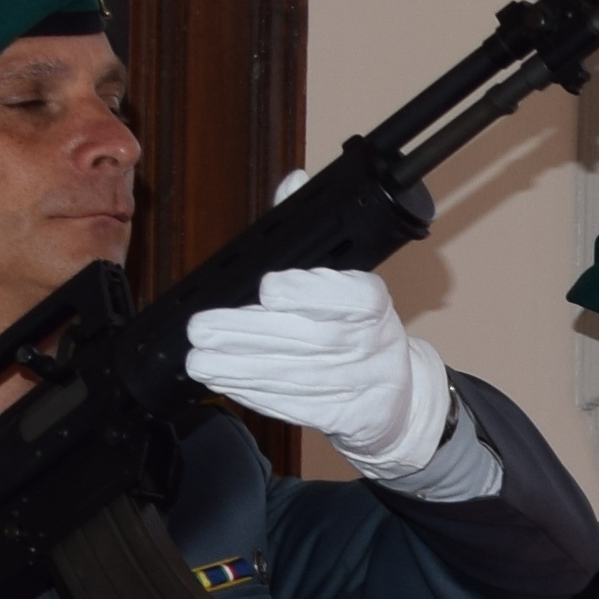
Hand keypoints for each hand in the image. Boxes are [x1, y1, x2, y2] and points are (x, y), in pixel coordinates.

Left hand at [183, 264, 458, 477]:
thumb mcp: (347, 280)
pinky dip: (258, 396)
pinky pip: (299, 407)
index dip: (308, 291)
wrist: (397, 395)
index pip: (351, 296)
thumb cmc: (360, 329)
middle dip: (250, 333)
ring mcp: (362, 383)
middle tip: (203, 328)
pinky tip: (227, 383)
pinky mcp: (348, 416)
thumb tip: (294, 181)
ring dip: (242, 368)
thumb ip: (312, 239)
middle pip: (312, 338)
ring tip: (201, 359)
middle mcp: (374, 342)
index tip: (267, 289)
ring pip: (298, 375)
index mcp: (373, 301)